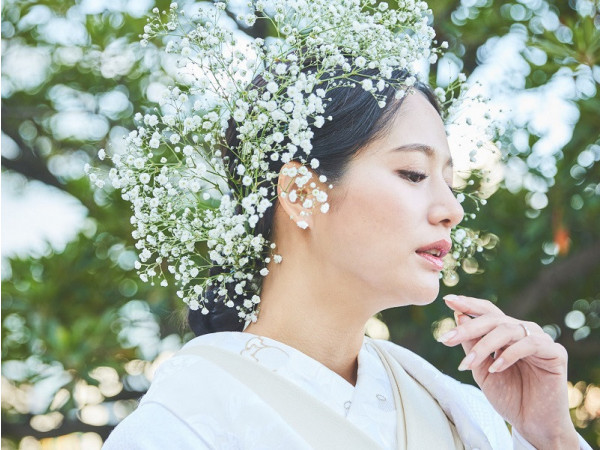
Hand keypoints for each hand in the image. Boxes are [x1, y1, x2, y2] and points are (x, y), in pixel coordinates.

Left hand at [438, 294, 578, 448]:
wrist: (532, 424)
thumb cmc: (509, 396)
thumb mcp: (481, 370)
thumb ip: (472, 345)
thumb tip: (459, 316)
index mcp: (505, 333)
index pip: (487, 312)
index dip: (468, 304)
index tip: (447, 300)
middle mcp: (523, 331)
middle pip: (493, 319)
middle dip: (467, 328)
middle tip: (446, 339)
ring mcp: (540, 340)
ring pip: (507, 330)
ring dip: (483, 346)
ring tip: (467, 364)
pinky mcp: (555, 353)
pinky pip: (530, 344)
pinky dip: (509, 354)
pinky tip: (496, 367)